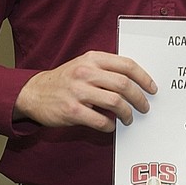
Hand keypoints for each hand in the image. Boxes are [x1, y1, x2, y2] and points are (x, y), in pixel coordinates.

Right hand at [13, 50, 155, 131]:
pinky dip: (110, 125)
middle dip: (139, 98)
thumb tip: (135, 81)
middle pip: (124, 84)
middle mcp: (85, 72)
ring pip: (115, 102)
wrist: (33, 93)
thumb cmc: (64, 80)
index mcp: (92, 59)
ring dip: (127, 113)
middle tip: (144, 106)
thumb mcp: (84, 65)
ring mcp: (78, 92)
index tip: (152, 88)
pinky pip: (100, 120)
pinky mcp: (71, 111)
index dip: (144, 77)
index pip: (127, 65)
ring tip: (128, 118)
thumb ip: (106, 69)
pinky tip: (110, 126)